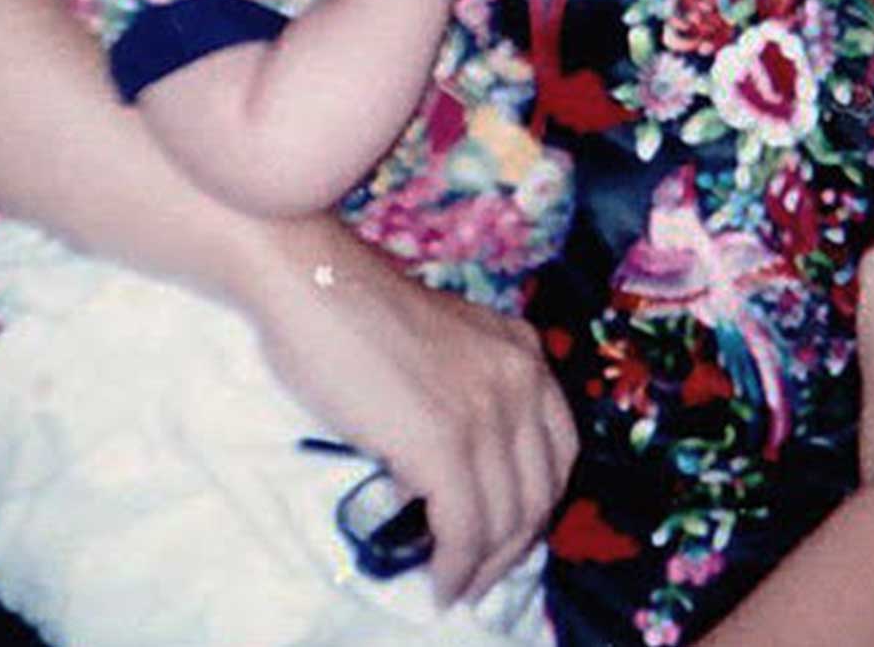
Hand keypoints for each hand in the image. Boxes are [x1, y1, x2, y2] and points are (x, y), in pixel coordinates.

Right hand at [240, 217, 575, 604]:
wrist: (314, 284)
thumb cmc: (356, 315)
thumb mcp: (442, 348)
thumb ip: (465, 396)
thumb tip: (456, 475)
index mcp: (523, 352)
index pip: (559, 451)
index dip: (535, 506)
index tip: (505, 537)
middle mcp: (521, 377)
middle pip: (540, 490)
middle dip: (514, 547)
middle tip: (479, 578)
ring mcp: (487, 408)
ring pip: (507, 517)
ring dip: (484, 568)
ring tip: (455, 589)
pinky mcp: (444, 440)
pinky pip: (466, 525)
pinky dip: (457, 566)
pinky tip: (440, 584)